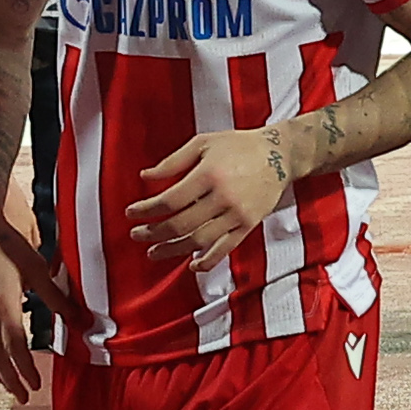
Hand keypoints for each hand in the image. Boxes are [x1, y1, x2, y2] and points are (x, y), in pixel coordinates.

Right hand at [0, 224, 50, 404]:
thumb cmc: (10, 243)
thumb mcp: (38, 269)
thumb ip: (57, 299)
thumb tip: (81, 321)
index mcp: (3, 303)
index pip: (15, 345)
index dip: (24, 368)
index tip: (36, 384)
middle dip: (10, 378)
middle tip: (23, 397)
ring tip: (8, 386)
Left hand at [127, 127, 290, 269]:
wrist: (280, 154)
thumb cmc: (238, 145)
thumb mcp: (203, 143)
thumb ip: (173, 161)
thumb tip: (145, 177)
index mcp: (209, 174)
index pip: (170, 200)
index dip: (147, 210)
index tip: (131, 213)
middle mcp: (223, 197)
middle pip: (181, 224)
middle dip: (154, 232)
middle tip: (137, 235)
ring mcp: (237, 214)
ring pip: (199, 240)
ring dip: (173, 249)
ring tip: (154, 253)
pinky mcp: (249, 224)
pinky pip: (226, 248)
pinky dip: (208, 261)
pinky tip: (192, 266)